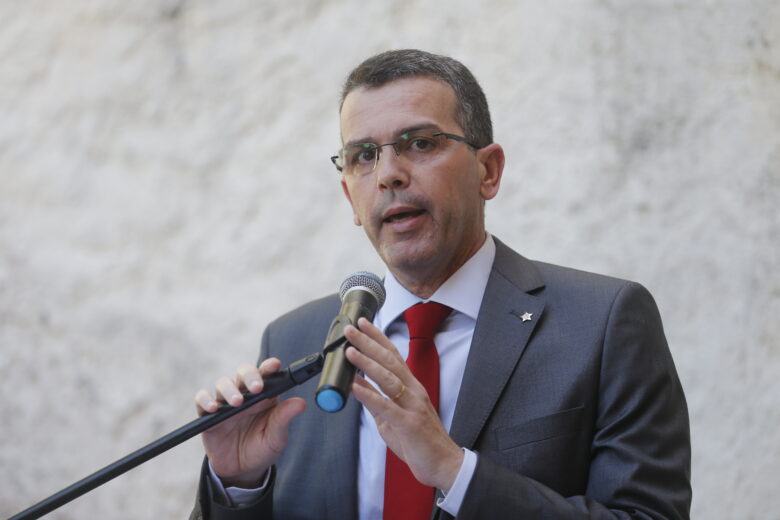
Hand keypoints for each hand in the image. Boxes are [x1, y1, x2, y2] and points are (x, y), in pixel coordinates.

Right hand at [194, 358, 305, 487]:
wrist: (242, 470)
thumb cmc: (262, 449)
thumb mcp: (276, 437)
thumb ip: (284, 419)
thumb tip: (300, 403)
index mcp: (265, 395)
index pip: (266, 374)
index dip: (269, 366)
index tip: (274, 365)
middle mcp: (245, 394)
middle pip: (243, 373)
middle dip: (249, 375)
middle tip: (256, 387)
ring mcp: (226, 402)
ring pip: (223, 384)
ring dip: (229, 390)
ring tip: (236, 403)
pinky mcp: (209, 414)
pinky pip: (202, 400)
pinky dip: (205, 400)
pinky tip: (213, 408)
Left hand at [344, 318, 463, 492]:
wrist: (445, 465)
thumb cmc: (421, 441)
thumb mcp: (394, 418)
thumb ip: (377, 401)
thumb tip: (358, 385)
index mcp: (411, 387)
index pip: (393, 355)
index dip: (378, 338)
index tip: (363, 324)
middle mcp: (413, 391)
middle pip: (390, 360)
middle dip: (369, 343)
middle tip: (351, 329)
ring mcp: (413, 406)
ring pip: (388, 378)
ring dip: (368, 363)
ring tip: (350, 351)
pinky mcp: (409, 424)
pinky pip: (386, 406)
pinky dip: (369, 395)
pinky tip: (355, 386)